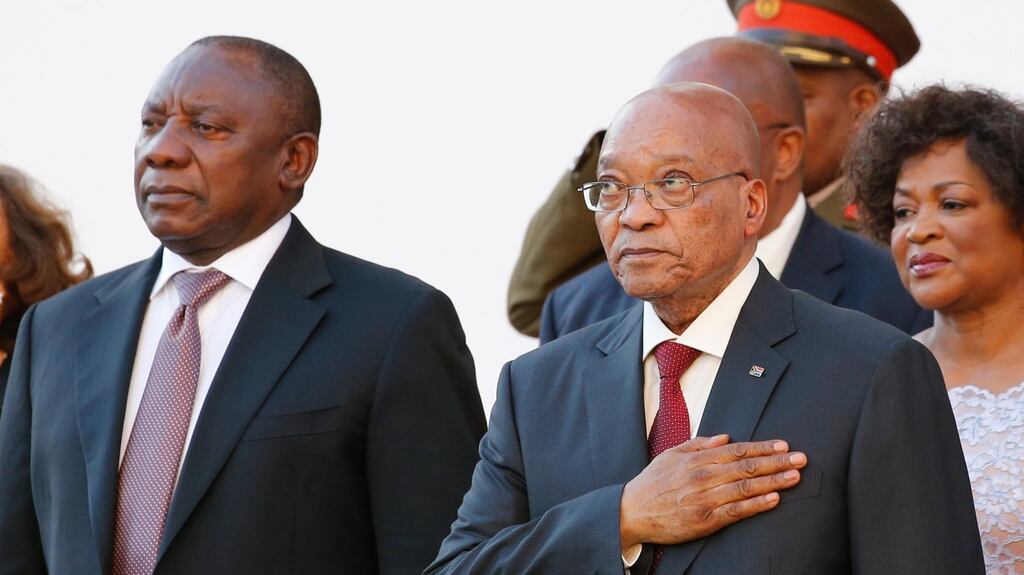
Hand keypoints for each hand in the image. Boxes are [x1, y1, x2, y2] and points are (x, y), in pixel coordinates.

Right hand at [619, 434, 805, 547]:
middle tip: (801, 458)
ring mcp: (707, 499)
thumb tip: (724, 437)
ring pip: (746, 487)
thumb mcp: (671, 455)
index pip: (738, 450)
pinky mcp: (707, 520)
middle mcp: (705, 476)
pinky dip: (757, 504)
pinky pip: (737, 511)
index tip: (783, 445)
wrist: (632, 511)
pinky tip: (774, 499)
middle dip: (777, 461)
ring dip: (774, 481)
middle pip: (748, 467)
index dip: (763, 447)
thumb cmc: (652, 483)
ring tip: (795, 476)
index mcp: (698, 460)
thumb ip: (699, 444)